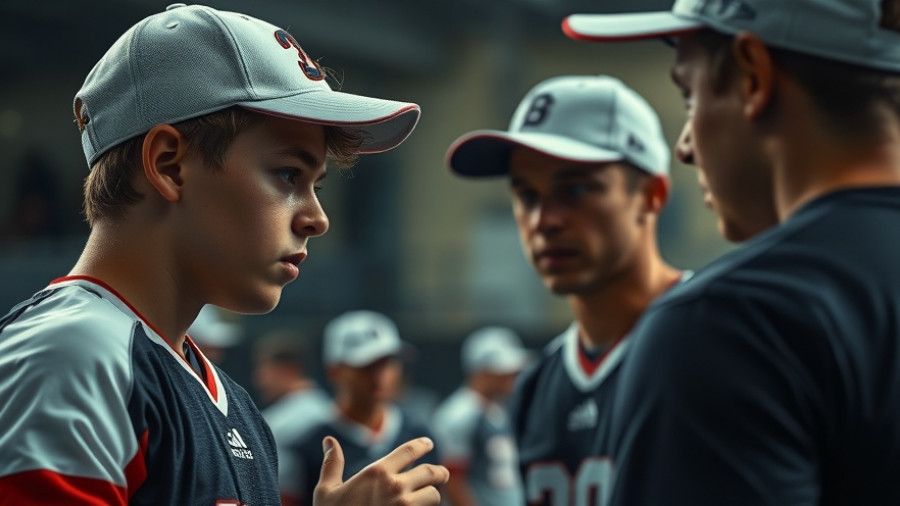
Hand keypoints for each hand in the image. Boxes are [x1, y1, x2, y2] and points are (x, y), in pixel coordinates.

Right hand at [313, 436, 448, 505]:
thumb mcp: (326, 491)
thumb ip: (332, 464)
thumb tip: (329, 440)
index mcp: (377, 472)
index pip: (410, 450)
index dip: (423, 445)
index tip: (429, 444)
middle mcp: (395, 486)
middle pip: (430, 472)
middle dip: (440, 472)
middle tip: (443, 474)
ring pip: (434, 496)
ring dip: (433, 495)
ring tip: (431, 496)